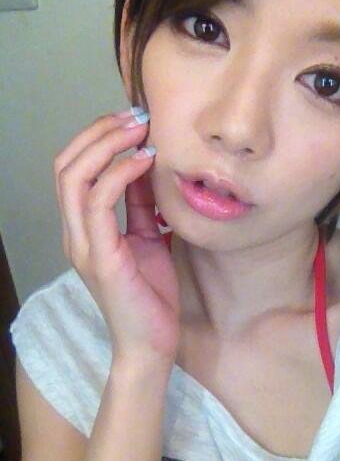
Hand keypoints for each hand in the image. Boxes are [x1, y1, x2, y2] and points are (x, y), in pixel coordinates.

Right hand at [53, 110, 179, 367]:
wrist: (151, 345)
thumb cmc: (150, 295)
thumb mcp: (149, 239)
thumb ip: (143, 205)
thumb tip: (149, 165)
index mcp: (84, 228)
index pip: (74, 169)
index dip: (98, 137)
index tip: (135, 119)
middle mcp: (75, 233)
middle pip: (67, 164)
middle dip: (100, 131)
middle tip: (137, 115)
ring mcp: (83, 245)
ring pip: (75, 176)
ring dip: (107, 144)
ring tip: (140, 128)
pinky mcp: (100, 258)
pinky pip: (100, 202)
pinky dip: (121, 173)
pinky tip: (145, 160)